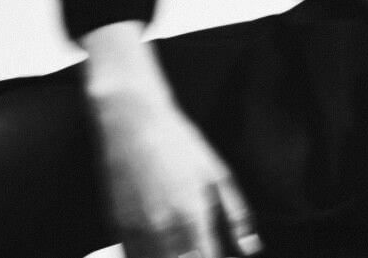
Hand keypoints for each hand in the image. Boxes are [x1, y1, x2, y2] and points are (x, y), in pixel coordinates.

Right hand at [88, 76, 259, 257]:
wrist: (131, 122)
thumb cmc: (176, 143)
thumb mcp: (217, 171)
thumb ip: (236, 214)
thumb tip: (250, 247)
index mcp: (191, 216)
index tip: (223, 256)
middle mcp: (163, 230)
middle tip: (202, 248)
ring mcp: (137, 232)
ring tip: (186, 247)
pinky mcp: (118, 229)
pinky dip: (149, 257)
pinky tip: (162, 246)